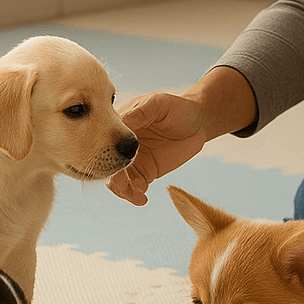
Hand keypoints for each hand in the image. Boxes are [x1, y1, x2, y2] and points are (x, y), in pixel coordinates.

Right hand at [107, 67, 258, 205]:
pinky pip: (135, 188)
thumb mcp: (157, 104)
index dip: (104, 154)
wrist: (199, 121)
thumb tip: (119, 124)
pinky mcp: (147, 172)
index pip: (104, 142)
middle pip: (108, 165)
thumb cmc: (176, 107)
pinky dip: (134, 196)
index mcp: (119, 126)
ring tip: (135, 194)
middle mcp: (122, 146)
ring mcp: (133, 161)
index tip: (113, 164)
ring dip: (122, 191)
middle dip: (112, 178)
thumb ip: (139, 113)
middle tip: (122, 186)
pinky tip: (142, 198)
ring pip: (118, 181)